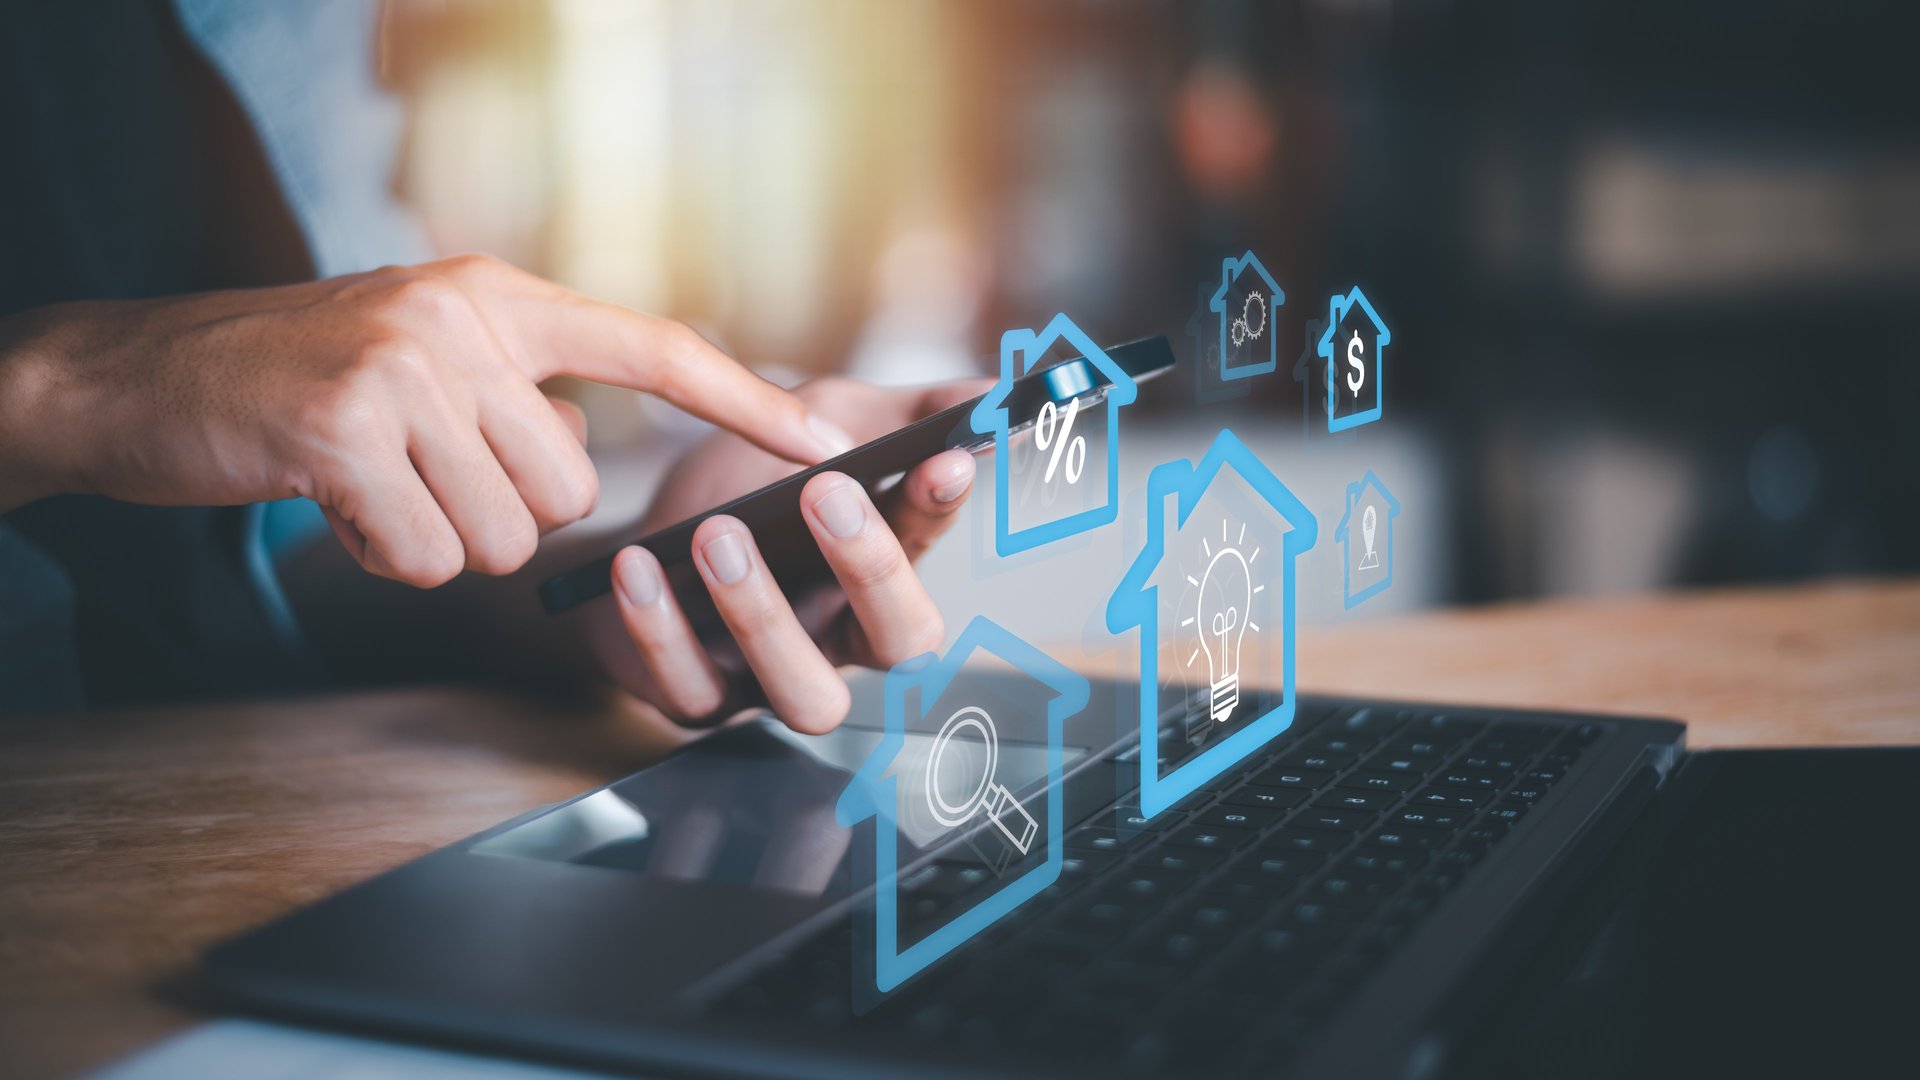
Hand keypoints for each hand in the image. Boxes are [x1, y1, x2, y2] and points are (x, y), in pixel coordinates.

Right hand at [0, 255, 851, 584]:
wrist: (141, 380)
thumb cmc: (299, 386)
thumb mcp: (424, 361)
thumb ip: (515, 396)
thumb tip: (584, 470)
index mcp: (497, 298)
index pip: (652, 346)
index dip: (741, 400)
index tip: (822, 439)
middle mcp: (463, 320)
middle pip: (567, 489)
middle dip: (498, 513)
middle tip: (414, 474)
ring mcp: (403, 369)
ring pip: (501, 535)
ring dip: (435, 537)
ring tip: (367, 481)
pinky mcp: (344, 431)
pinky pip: (423, 556)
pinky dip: (378, 555)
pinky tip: (330, 501)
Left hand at [584, 378, 985, 734]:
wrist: (635, 535)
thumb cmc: (743, 484)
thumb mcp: (822, 424)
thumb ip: (902, 413)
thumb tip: (986, 397)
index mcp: (882, 570)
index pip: (932, 547)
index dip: (939, 508)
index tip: (942, 457)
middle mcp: (842, 637)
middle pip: (904, 647)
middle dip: (873, 569)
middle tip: (827, 491)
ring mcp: (774, 679)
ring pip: (809, 697)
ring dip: (767, 616)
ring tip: (718, 534)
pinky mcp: (698, 699)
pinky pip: (693, 692)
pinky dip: (663, 630)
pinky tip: (640, 565)